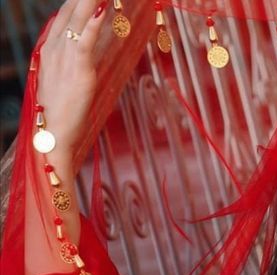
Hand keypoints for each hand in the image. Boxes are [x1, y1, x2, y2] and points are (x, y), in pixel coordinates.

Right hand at [34, 0, 107, 161]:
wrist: (52, 135)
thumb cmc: (61, 114)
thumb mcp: (63, 83)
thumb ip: (72, 65)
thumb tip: (84, 55)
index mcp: (49, 49)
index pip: (64, 14)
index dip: (77, 1)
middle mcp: (54, 47)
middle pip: (70, 9)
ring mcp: (64, 57)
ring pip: (77, 18)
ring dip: (91, 0)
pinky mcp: (77, 70)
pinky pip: (85, 41)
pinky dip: (94, 24)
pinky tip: (103, 10)